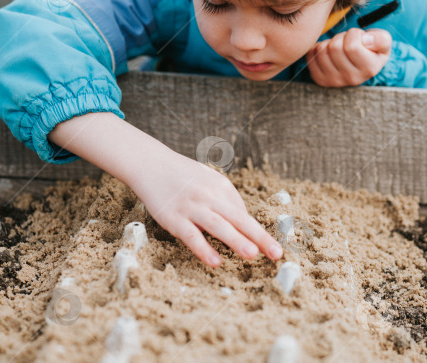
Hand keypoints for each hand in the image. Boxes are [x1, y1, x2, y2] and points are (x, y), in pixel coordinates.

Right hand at [132, 149, 283, 266]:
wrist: (150, 164)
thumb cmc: (182, 175)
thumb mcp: (208, 179)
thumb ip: (225, 198)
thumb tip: (242, 220)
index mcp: (221, 187)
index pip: (242, 213)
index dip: (257, 232)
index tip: (272, 248)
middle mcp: (209, 196)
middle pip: (239, 219)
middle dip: (259, 236)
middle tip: (276, 253)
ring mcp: (191, 207)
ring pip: (218, 226)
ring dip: (236, 240)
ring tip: (252, 254)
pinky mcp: (173, 218)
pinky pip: (191, 235)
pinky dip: (203, 248)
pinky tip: (215, 261)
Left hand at [307, 28, 391, 86]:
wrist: (359, 63)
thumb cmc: (371, 48)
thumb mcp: (383, 41)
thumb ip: (381, 38)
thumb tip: (366, 40)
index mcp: (369, 69)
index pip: (352, 46)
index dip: (354, 34)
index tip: (359, 37)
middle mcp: (352, 79)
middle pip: (335, 47)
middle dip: (341, 37)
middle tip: (347, 41)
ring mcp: (334, 81)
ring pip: (322, 50)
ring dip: (329, 42)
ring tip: (339, 46)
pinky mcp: (320, 79)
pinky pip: (312, 55)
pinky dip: (318, 48)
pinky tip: (329, 52)